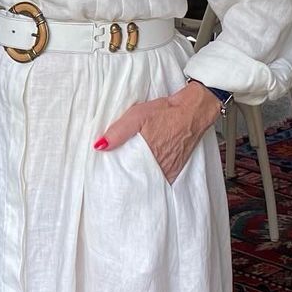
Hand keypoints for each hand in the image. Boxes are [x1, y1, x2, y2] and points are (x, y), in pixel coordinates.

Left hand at [94, 82, 220, 183]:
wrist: (192, 111)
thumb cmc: (164, 113)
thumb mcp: (136, 116)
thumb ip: (117, 132)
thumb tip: (99, 146)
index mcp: (148, 158)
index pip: (127, 176)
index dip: (116, 176)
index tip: (107, 176)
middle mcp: (160, 168)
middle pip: (138, 180)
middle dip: (126, 178)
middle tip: (115, 176)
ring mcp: (170, 170)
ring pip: (149, 180)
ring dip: (139, 177)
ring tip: (127, 173)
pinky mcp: (176, 169)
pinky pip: (161, 178)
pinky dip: (152, 176)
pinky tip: (143, 170)